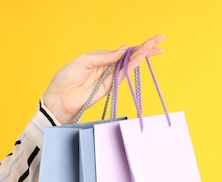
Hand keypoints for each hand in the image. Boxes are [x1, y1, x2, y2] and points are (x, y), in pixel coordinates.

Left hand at [41, 34, 164, 124]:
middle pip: (130, 56)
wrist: (60, 100)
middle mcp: (107, 66)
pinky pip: (124, 74)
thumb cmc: (66, 79)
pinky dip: (134, 65)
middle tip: (161, 41)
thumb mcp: (83, 61)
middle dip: (146, 48)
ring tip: (156, 47)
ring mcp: (110, 77)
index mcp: (100, 57)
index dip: (136, 45)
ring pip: (130, 63)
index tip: (151, 41)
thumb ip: (103, 56)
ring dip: (143, 55)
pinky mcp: (111, 87)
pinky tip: (142, 57)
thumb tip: (122, 49)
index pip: (122, 49)